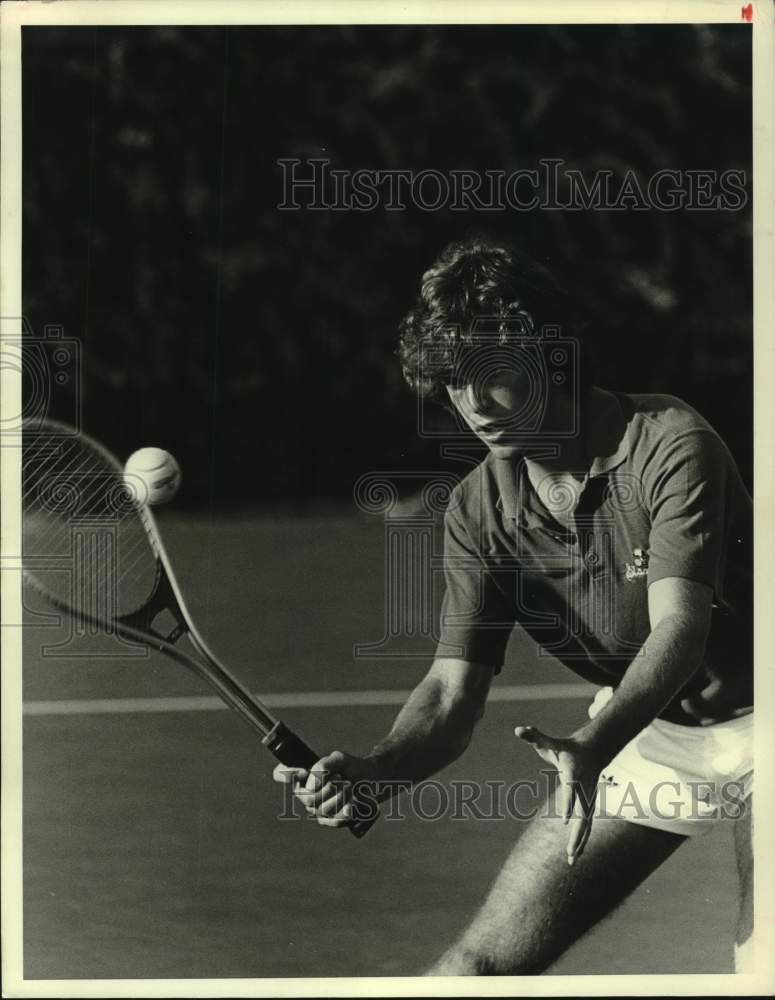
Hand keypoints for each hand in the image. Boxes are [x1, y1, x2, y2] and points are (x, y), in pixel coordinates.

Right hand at [272, 750, 379, 828]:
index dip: (285, 773)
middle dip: (327, 788)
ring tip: (349, 786)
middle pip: (306, 798)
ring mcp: (317, 808)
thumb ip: (323, 765)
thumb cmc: (351, 766)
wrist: (371, 779)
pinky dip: (343, 813)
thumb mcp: (339, 759)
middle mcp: (306, 792)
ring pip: (321, 809)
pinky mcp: (331, 819)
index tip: (303, 770)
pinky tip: (351, 805)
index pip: (280, 773)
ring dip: (339, 797)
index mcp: (303, 774)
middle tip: (340, 778)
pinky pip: (332, 821)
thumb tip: (311, 783)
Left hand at [514, 725, 602, 865]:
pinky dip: (582, 840)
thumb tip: (518, 729)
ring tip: (571, 861)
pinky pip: (586, 826)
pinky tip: (575, 855)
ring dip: (580, 842)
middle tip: (569, 852)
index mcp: (574, 774)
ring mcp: (589, 799)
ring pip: (586, 824)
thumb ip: (534, 736)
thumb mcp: (549, 741)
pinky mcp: (589, 805)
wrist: (592, 750)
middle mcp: (584, 789)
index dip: (568, 805)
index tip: (563, 822)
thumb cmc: (566, 747)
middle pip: (583, 815)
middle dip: (577, 834)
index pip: (571, 791)